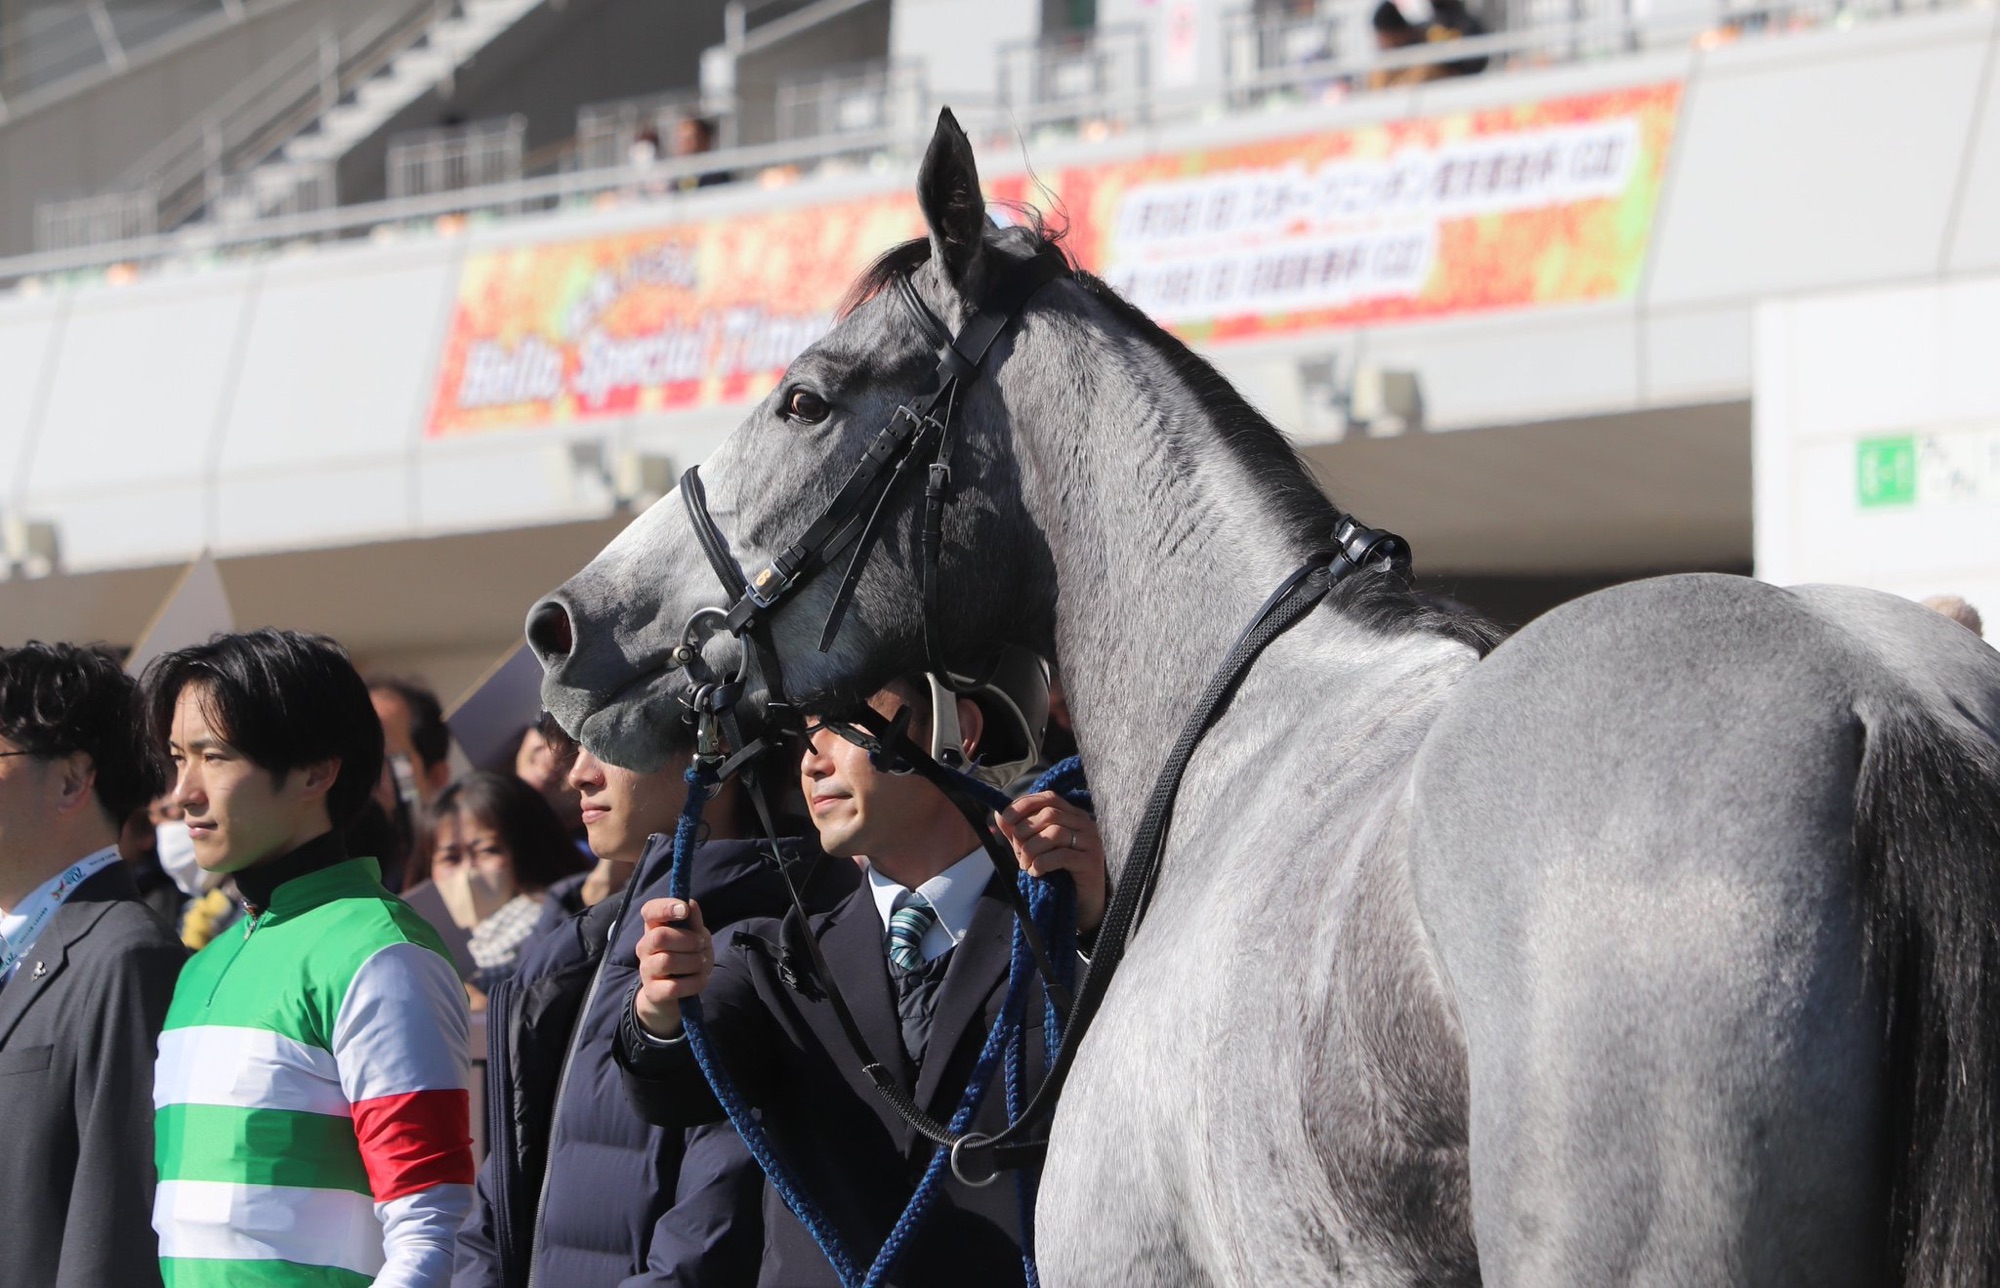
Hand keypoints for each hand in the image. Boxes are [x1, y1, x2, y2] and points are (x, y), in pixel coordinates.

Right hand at [633, 898, 712, 1037]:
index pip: (650, 911)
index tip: (684, 910)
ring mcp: (646, 970)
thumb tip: (690, 903)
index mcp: (654, 928)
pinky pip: (674, 986)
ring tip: (701, 964)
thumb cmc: (687, 957)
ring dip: (693, 962)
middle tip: (701, 945)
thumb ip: (694, 922)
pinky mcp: (652, 992)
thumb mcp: (696, 937)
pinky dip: (694, 982)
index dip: (665, 907)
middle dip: (688, 940)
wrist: (676, 994)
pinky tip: (700, 979)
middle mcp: (645, 947)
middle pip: (659, 936)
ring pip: (667, 961)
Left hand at [996, 791, 1107, 936]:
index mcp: (1073, 815)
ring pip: (1055, 833)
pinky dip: (1042, 863)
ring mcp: (1091, 842)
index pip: (1049, 797)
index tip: (1006, 818)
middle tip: (1018, 853)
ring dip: (1032, 850)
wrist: (1082, 904)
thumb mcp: (1034, 848)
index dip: (1025, 804)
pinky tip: (1037, 872)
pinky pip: (1061, 856)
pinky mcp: (1091, 862)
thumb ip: (1018, 831)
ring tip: (1026, 865)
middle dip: (1025, 832)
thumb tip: (999, 814)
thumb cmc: (1058, 872)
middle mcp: (1085, 824)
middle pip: (1050, 814)